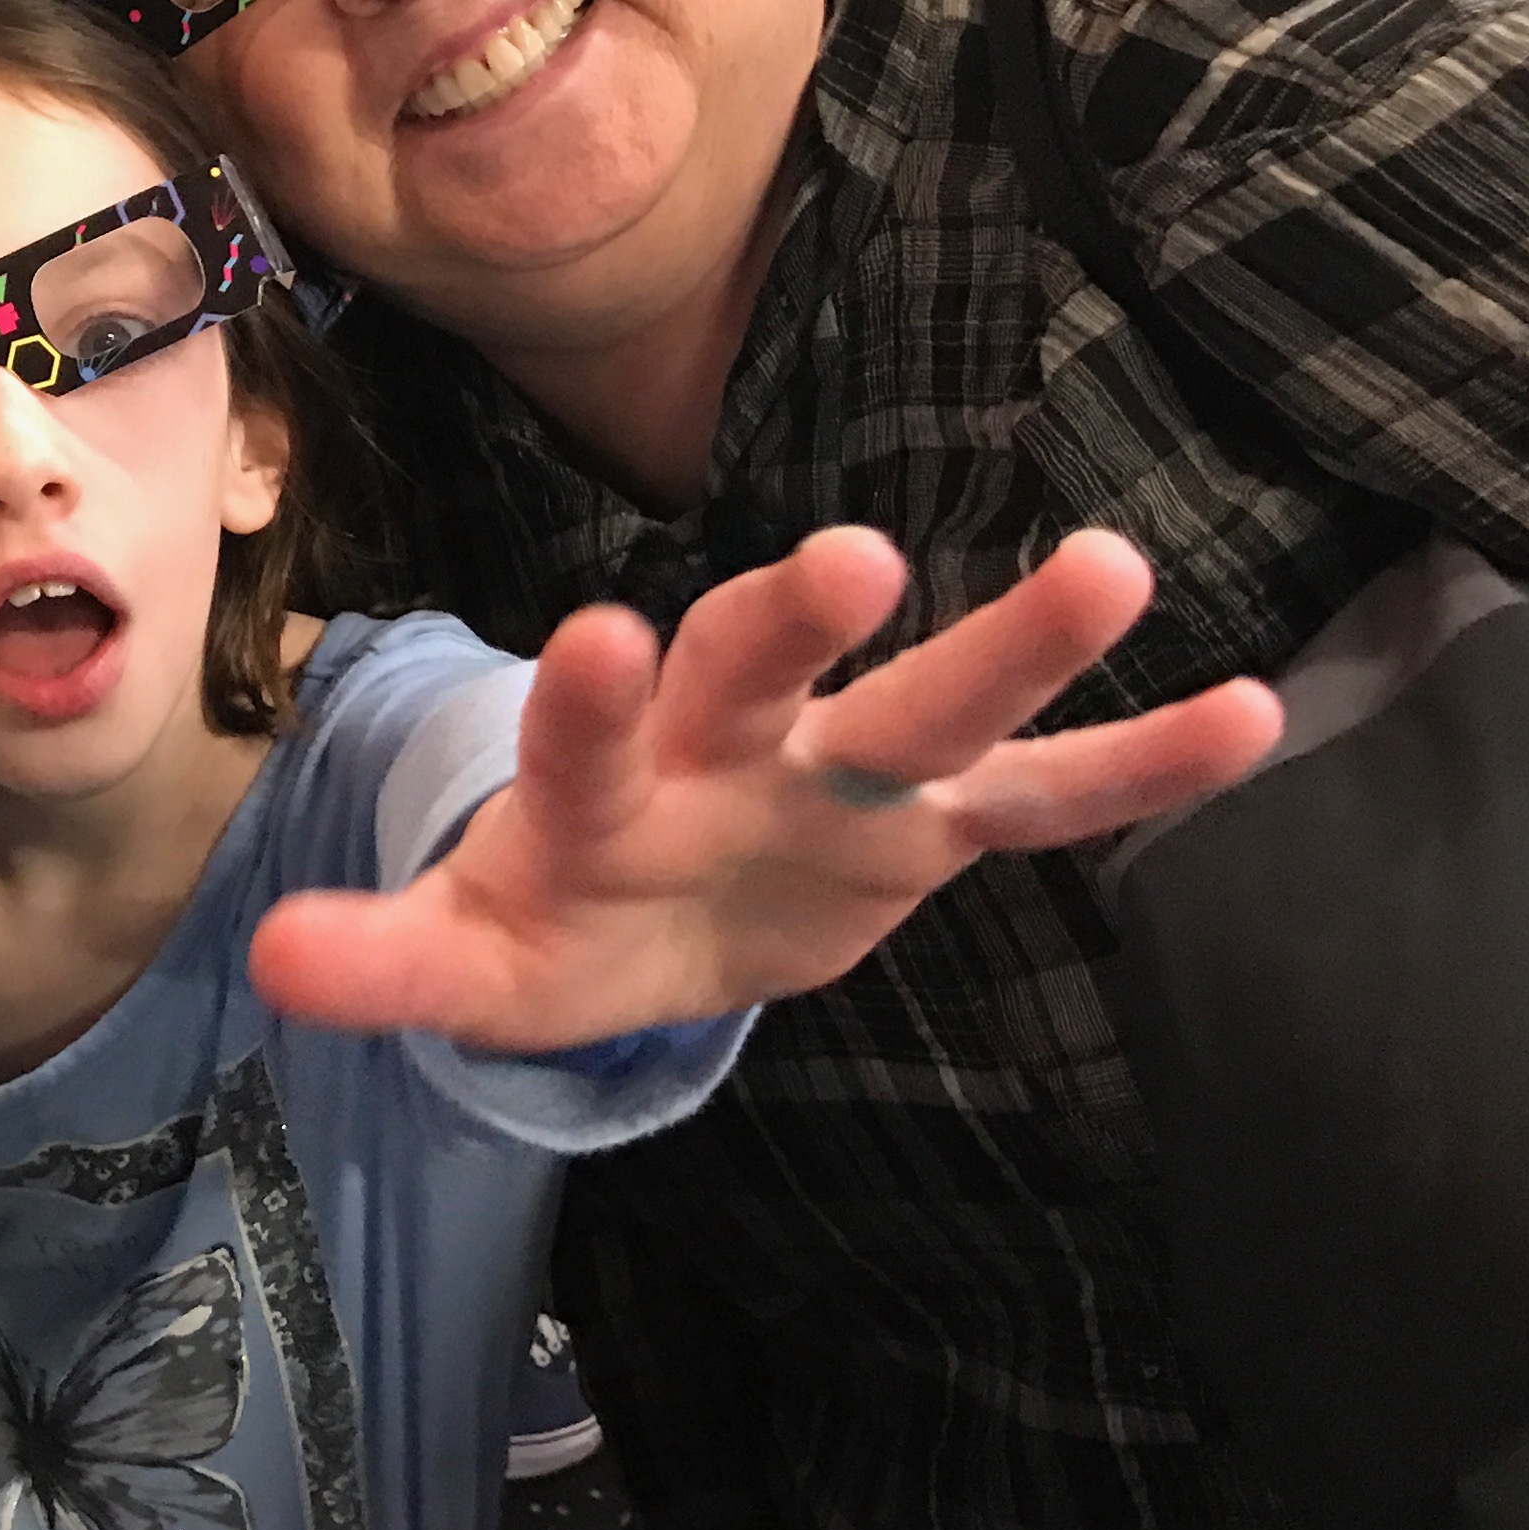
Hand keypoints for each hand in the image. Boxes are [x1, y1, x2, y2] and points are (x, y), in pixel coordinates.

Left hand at [250, 526, 1281, 1048]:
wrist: (649, 922)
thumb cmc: (557, 920)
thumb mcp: (467, 963)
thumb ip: (385, 962)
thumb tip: (277, 968)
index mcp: (600, 781)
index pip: (578, 733)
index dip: (582, 694)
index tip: (596, 633)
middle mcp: (725, 746)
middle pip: (757, 669)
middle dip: (795, 620)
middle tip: (848, 560)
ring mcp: (840, 779)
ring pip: (927, 704)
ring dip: (1011, 644)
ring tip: (1114, 564)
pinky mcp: (933, 832)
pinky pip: (1048, 797)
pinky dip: (1141, 765)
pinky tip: (1251, 712)